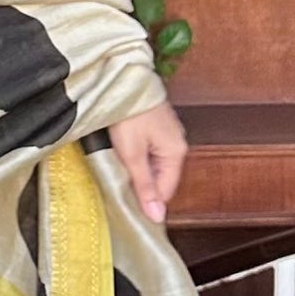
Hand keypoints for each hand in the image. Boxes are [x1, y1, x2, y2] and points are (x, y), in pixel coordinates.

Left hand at [108, 100, 185, 224]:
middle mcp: (177, 144)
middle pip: (160, 179)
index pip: (166, 192)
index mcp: (176, 153)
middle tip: (117, 188)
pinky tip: (121, 156)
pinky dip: (136, 158)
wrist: (123, 79)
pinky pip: (149, 152)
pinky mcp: (156, 127)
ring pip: (153, 166)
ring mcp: (167, 134)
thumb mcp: (132, 154)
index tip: (127, 210)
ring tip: (117, 171)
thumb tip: (157, 216)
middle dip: (141, 186)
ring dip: (136, 172)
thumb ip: (144, 186)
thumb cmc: (129, 115)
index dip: (147, 202)